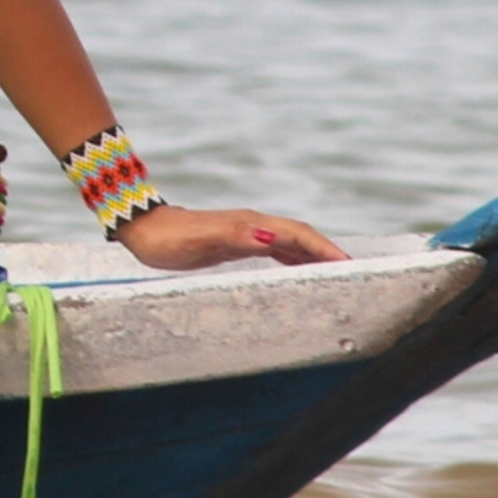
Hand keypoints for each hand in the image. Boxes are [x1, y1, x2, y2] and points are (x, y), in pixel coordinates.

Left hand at [115, 206, 348, 270]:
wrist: (143, 229)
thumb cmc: (169, 237)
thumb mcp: (201, 238)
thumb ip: (236, 235)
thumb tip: (271, 236)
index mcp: (250, 224)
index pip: (297, 234)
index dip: (324, 247)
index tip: (348, 262)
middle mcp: (252, 225)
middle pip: (300, 236)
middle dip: (327, 250)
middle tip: (354, 271)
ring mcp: (245, 232)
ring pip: (290, 242)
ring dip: (313, 255)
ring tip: (336, 273)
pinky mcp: (237, 242)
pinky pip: (275, 249)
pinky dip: (293, 258)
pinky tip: (300, 270)